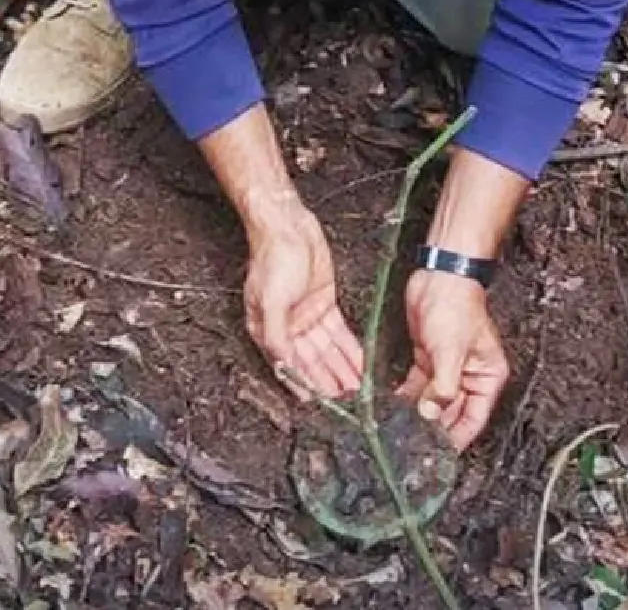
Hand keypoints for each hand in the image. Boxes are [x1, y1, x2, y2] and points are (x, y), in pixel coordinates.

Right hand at [244, 207, 363, 400]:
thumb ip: (275, 336)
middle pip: (311, 361)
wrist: (287, 225)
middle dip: (328, 380)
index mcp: (267, 329)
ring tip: (357, 386)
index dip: (304, 383)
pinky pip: (339, 333)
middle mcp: (287, 326)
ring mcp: (307, 316)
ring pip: (327, 350)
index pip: (288, 365)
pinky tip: (359, 361)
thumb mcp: (269, 301)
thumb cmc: (272, 258)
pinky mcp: (324, 303)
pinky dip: (349, 348)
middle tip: (347, 398)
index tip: (320, 401)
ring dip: (341, 368)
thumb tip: (282, 364)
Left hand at [397, 270, 509, 450]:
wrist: (440, 276)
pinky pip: (418, 386)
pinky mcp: (428, 359)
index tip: (437, 455)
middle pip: (452, 414)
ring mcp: (447, 369)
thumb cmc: (457, 307)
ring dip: (417, 415)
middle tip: (412, 446)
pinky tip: (392, 408)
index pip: (473, 420)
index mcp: (487, 378)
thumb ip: (443, 388)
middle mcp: (469, 377)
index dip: (457, 438)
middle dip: (434, 428)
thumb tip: (431, 416)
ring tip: (399, 432)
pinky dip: (407, 397)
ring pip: (432, 402)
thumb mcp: (451, 352)